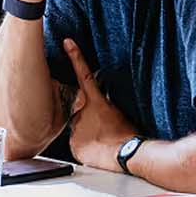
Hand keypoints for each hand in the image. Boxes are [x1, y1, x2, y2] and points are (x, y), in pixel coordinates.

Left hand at [64, 38, 137, 171]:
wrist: (127, 154)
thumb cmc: (128, 135)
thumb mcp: (119, 113)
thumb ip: (104, 107)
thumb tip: (99, 109)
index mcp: (96, 101)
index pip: (84, 74)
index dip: (75, 57)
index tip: (67, 42)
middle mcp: (81, 112)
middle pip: (79, 112)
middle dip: (88, 120)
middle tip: (104, 131)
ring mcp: (75, 127)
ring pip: (78, 129)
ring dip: (87, 134)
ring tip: (103, 142)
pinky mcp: (73, 143)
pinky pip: (76, 144)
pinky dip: (84, 147)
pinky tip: (96, 151)